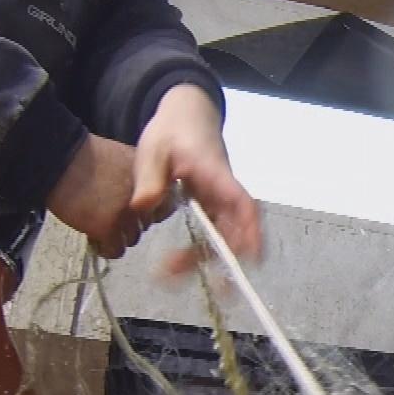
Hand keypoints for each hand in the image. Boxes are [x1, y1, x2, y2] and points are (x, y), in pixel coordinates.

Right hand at [47, 133, 141, 257]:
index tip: (134, 210)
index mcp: (150, 178)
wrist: (59, 159)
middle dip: (130, 222)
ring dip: (117, 236)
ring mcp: (128, 215)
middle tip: (110, 216)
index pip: (165, 206)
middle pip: (146, 224)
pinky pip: (115, 250)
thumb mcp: (122, 160)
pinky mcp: (109, 229)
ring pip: (132, 239)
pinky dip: (105, 247)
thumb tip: (140, 197)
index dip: (147, 210)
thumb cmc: (83, 157)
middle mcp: (144, 198)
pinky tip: (94, 237)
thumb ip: (137, 179)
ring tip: (98, 225)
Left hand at [135, 84, 262, 274]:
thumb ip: (149, 179)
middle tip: (186, 278)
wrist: (185, 117)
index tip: (251, 257)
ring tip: (169, 274)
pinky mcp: (214, 208)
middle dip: (220, 260)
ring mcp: (221, 202)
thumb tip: (142, 207)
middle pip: (237, 231)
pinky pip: (214, 234)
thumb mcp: (153, 149)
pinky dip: (199, 252)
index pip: (242, 204)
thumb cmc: (172, 131)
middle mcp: (226, 192)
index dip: (250, 231)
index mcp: (216, 175)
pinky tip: (174, 262)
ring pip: (225, 237)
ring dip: (205, 259)